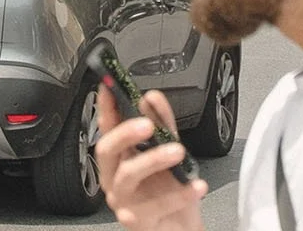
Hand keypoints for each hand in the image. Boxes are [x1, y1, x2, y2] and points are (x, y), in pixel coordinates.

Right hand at [96, 86, 206, 230]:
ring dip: (153, 159)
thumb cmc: (169, 190)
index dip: (105, 105)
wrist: (180, 227)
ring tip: (177, 151)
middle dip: (124, 132)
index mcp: (119, 156)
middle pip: (107, 150)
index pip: (107, 125)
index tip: (110, 85)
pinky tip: (196, 185)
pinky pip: (157, 205)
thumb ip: (161, 122)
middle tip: (146, 124)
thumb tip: (151, 97)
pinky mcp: (138, 221)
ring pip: (128, 175)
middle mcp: (115, 177)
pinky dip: (179, 194)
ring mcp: (124, 200)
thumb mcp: (167, 150)